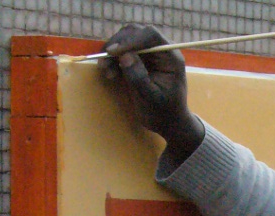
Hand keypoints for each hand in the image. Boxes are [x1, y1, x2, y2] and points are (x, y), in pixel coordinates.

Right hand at [98, 24, 203, 162]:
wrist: (167, 122)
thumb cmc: (164, 113)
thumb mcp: (152, 99)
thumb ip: (139, 78)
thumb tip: (125, 56)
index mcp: (171, 57)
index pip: (151, 36)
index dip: (132, 39)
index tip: (115, 51)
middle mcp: (160, 50)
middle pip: (136, 33)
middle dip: (118, 44)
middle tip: (104, 59)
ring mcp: (148, 54)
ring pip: (126, 40)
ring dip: (112, 52)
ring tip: (104, 69)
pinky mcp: (138, 60)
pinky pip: (122, 52)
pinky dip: (112, 59)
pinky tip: (107, 72)